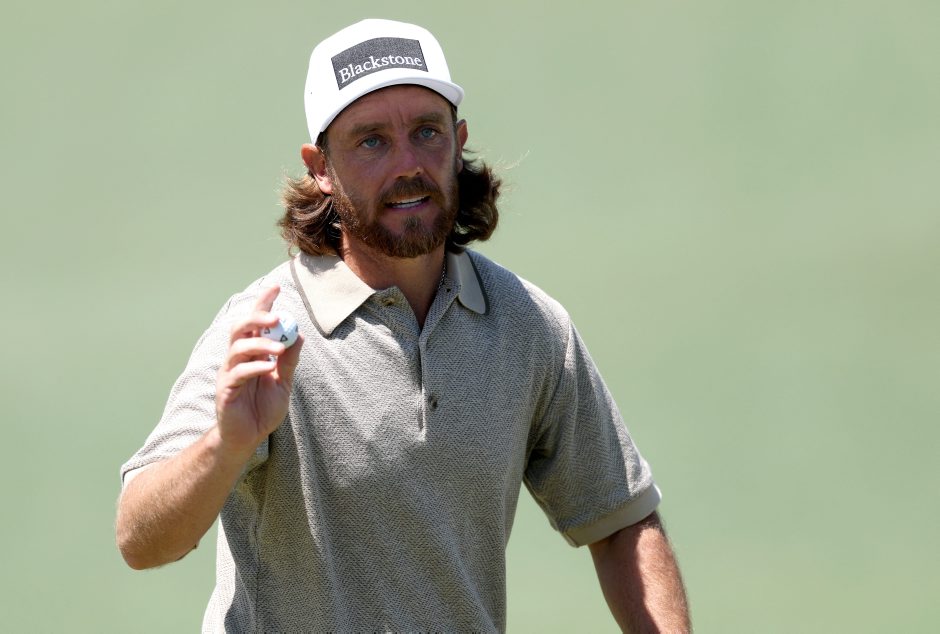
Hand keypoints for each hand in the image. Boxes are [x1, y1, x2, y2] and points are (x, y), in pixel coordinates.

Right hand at [214, 285, 303, 454]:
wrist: (247, 437)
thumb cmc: (263, 410)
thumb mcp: (283, 383)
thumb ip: (289, 361)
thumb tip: (298, 335)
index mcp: (251, 353)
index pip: (255, 322)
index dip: (263, 303)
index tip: (275, 287)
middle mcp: (237, 358)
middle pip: (241, 328)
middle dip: (257, 317)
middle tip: (276, 317)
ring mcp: (229, 372)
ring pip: (238, 347)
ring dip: (259, 344)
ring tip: (278, 348)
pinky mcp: (226, 388)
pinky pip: (238, 372)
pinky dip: (255, 366)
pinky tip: (269, 368)